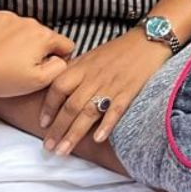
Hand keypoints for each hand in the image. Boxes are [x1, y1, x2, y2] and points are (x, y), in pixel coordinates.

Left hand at [0, 11, 74, 97]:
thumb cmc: (3, 77)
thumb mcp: (38, 81)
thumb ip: (59, 68)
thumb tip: (61, 59)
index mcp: (44, 37)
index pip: (66, 44)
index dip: (59, 58)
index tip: (44, 66)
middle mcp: (31, 22)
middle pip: (44, 36)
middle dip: (38, 49)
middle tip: (22, 65)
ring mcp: (11, 17)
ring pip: (25, 30)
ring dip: (21, 41)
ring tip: (6, 57)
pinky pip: (7, 24)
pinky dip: (5, 34)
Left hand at [39, 31, 171, 154]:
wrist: (148, 41)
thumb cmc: (119, 50)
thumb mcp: (92, 55)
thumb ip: (75, 71)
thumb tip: (56, 86)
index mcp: (82, 66)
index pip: (58, 88)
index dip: (48, 107)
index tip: (42, 125)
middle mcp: (94, 77)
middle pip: (71, 105)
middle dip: (58, 129)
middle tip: (49, 148)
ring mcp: (111, 85)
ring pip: (89, 112)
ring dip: (74, 133)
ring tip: (64, 150)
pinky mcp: (129, 91)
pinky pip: (116, 110)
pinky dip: (106, 124)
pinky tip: (97, 139)